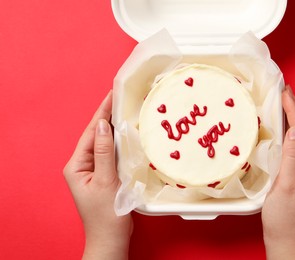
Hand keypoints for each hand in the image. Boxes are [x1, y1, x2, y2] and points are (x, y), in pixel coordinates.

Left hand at [63, 90, 131, 259]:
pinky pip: (111, 154)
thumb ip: (104, 152)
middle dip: (107, 116)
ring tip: (124, 110)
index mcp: (77, 166)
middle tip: (120, 98)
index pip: (90, 133)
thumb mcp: (106, 181)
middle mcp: (83, 165)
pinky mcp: (104, 175)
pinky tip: (128, 134)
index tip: (112, 95)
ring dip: (114, 128)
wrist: (111, 237)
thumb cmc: (106, 214)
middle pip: (96, 135)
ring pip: (105, 144)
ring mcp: (94, 170)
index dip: (101, 113)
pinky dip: (119, 143)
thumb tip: (102, 125)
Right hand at [262, 86, 294, 259]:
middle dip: (294, 112)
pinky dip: (286, 136)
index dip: (294, 112)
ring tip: (282, 104)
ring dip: (290, 122)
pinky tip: (280, 130)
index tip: (285, 93)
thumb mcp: (286, 187)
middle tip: (284, 91)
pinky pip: (293, 151)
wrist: (284, 241)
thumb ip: (290, 158)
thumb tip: (292, 132)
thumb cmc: (284, 219)